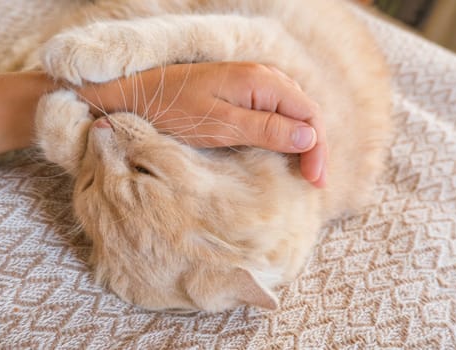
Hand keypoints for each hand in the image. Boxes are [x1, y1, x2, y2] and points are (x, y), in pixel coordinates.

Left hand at [78, 62, 326, 186]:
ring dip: (302, 140)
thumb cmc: (173, 110)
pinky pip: (274, 111)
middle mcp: (262, 77)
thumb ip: (266, 129)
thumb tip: (310, 136)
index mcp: (261, 81)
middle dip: (314, 146)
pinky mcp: (240, 93)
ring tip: (304, 171)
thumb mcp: (220, 125)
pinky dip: (284, 133)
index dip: (318, 148)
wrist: (137, 94)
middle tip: (314, 182)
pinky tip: (284, 151)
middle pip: (304, 112)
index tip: (316, 180)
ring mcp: (251, 83)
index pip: (308, 113)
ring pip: (291, 112)